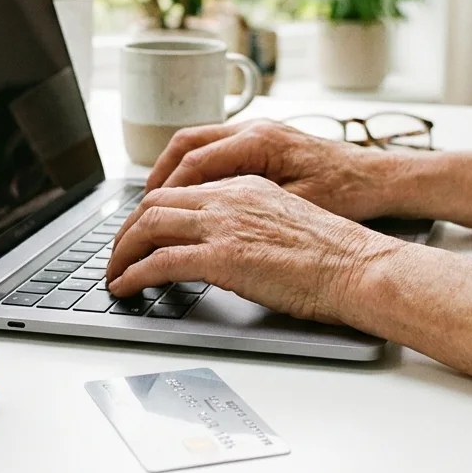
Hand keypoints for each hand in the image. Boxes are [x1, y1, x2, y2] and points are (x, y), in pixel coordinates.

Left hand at [104, 176, 405, 323]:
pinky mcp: (222, 256)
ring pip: (149, 226)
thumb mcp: (285, 219)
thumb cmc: (334, 254)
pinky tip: (126, 287)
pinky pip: (160, 262)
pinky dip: (134, 274)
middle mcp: (228, 197)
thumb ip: (250, 220)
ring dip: (122, 251)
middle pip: (155, 203)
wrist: (358, 266)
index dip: (151, 212)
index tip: (139, 231)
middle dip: (126, 230)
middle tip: (116, 253)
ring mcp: (223, 225)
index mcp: (245, 185)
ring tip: (113, 273)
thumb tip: (227, 243)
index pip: (181, 190)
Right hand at [146, 120, 403, 221]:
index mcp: (259, 141)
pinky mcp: (262, 142)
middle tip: (138, 211)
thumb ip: (248, 209)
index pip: (193, 163)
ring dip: (172, 173)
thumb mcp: (296, 206)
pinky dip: (193, 172)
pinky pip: (214, 150)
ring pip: (196, 144)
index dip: (166, 194)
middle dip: (157, 178)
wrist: (381, 180)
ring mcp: (257, 131)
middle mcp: (253, 128)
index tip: (147, 220)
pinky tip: (188, 197)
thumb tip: (203, 223)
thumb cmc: (348, 194)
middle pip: (184, 145)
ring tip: (154, 204)